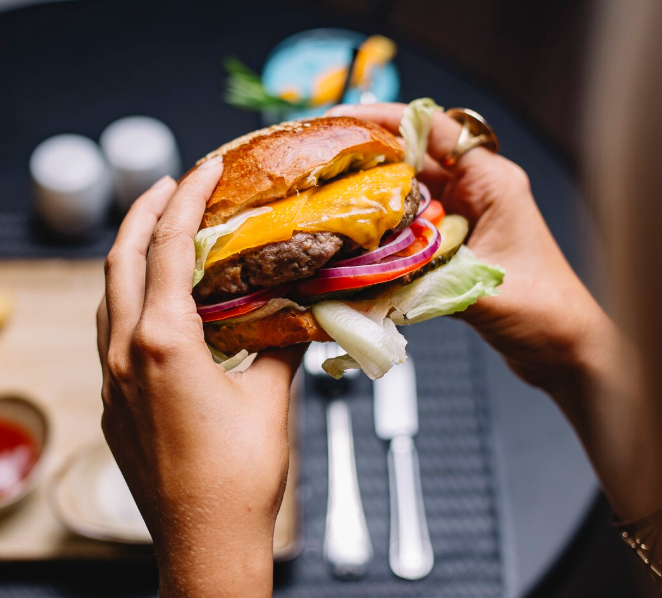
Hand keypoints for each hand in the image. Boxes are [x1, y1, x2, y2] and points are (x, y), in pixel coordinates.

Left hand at [97, 158, 305, 597]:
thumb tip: (296, 309)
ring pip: (108, 295)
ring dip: (130, 254)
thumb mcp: (271, 398)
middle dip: (143, 211)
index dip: (186, 198)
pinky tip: (155, 300)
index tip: (203, 166)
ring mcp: (110, 379)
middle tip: (170, 182)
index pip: (168, 246)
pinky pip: (110, 331)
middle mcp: (123, 353)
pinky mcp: (111, 403)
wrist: (202, 543)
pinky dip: (129, 297)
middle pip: (120, 259)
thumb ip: (280, 344)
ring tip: (160, 231)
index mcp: (163, 342)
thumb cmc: (241, 477)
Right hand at [330, 103, 661, 518]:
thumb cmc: (547, 314)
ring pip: (406, 189)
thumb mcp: (482, 291)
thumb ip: (425, 278)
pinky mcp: (453, 242)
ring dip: (369, 190)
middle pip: (412, 154)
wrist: (566, 350)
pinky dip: (380, 226)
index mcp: (493, 182)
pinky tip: (352, 236)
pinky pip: (407, 222)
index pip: (434, 128)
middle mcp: (476, 191)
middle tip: (319, 159)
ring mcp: (464, 216)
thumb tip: (365, 273)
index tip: (340, 120)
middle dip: (365, 152)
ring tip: (325, 193)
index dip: (384, 118)